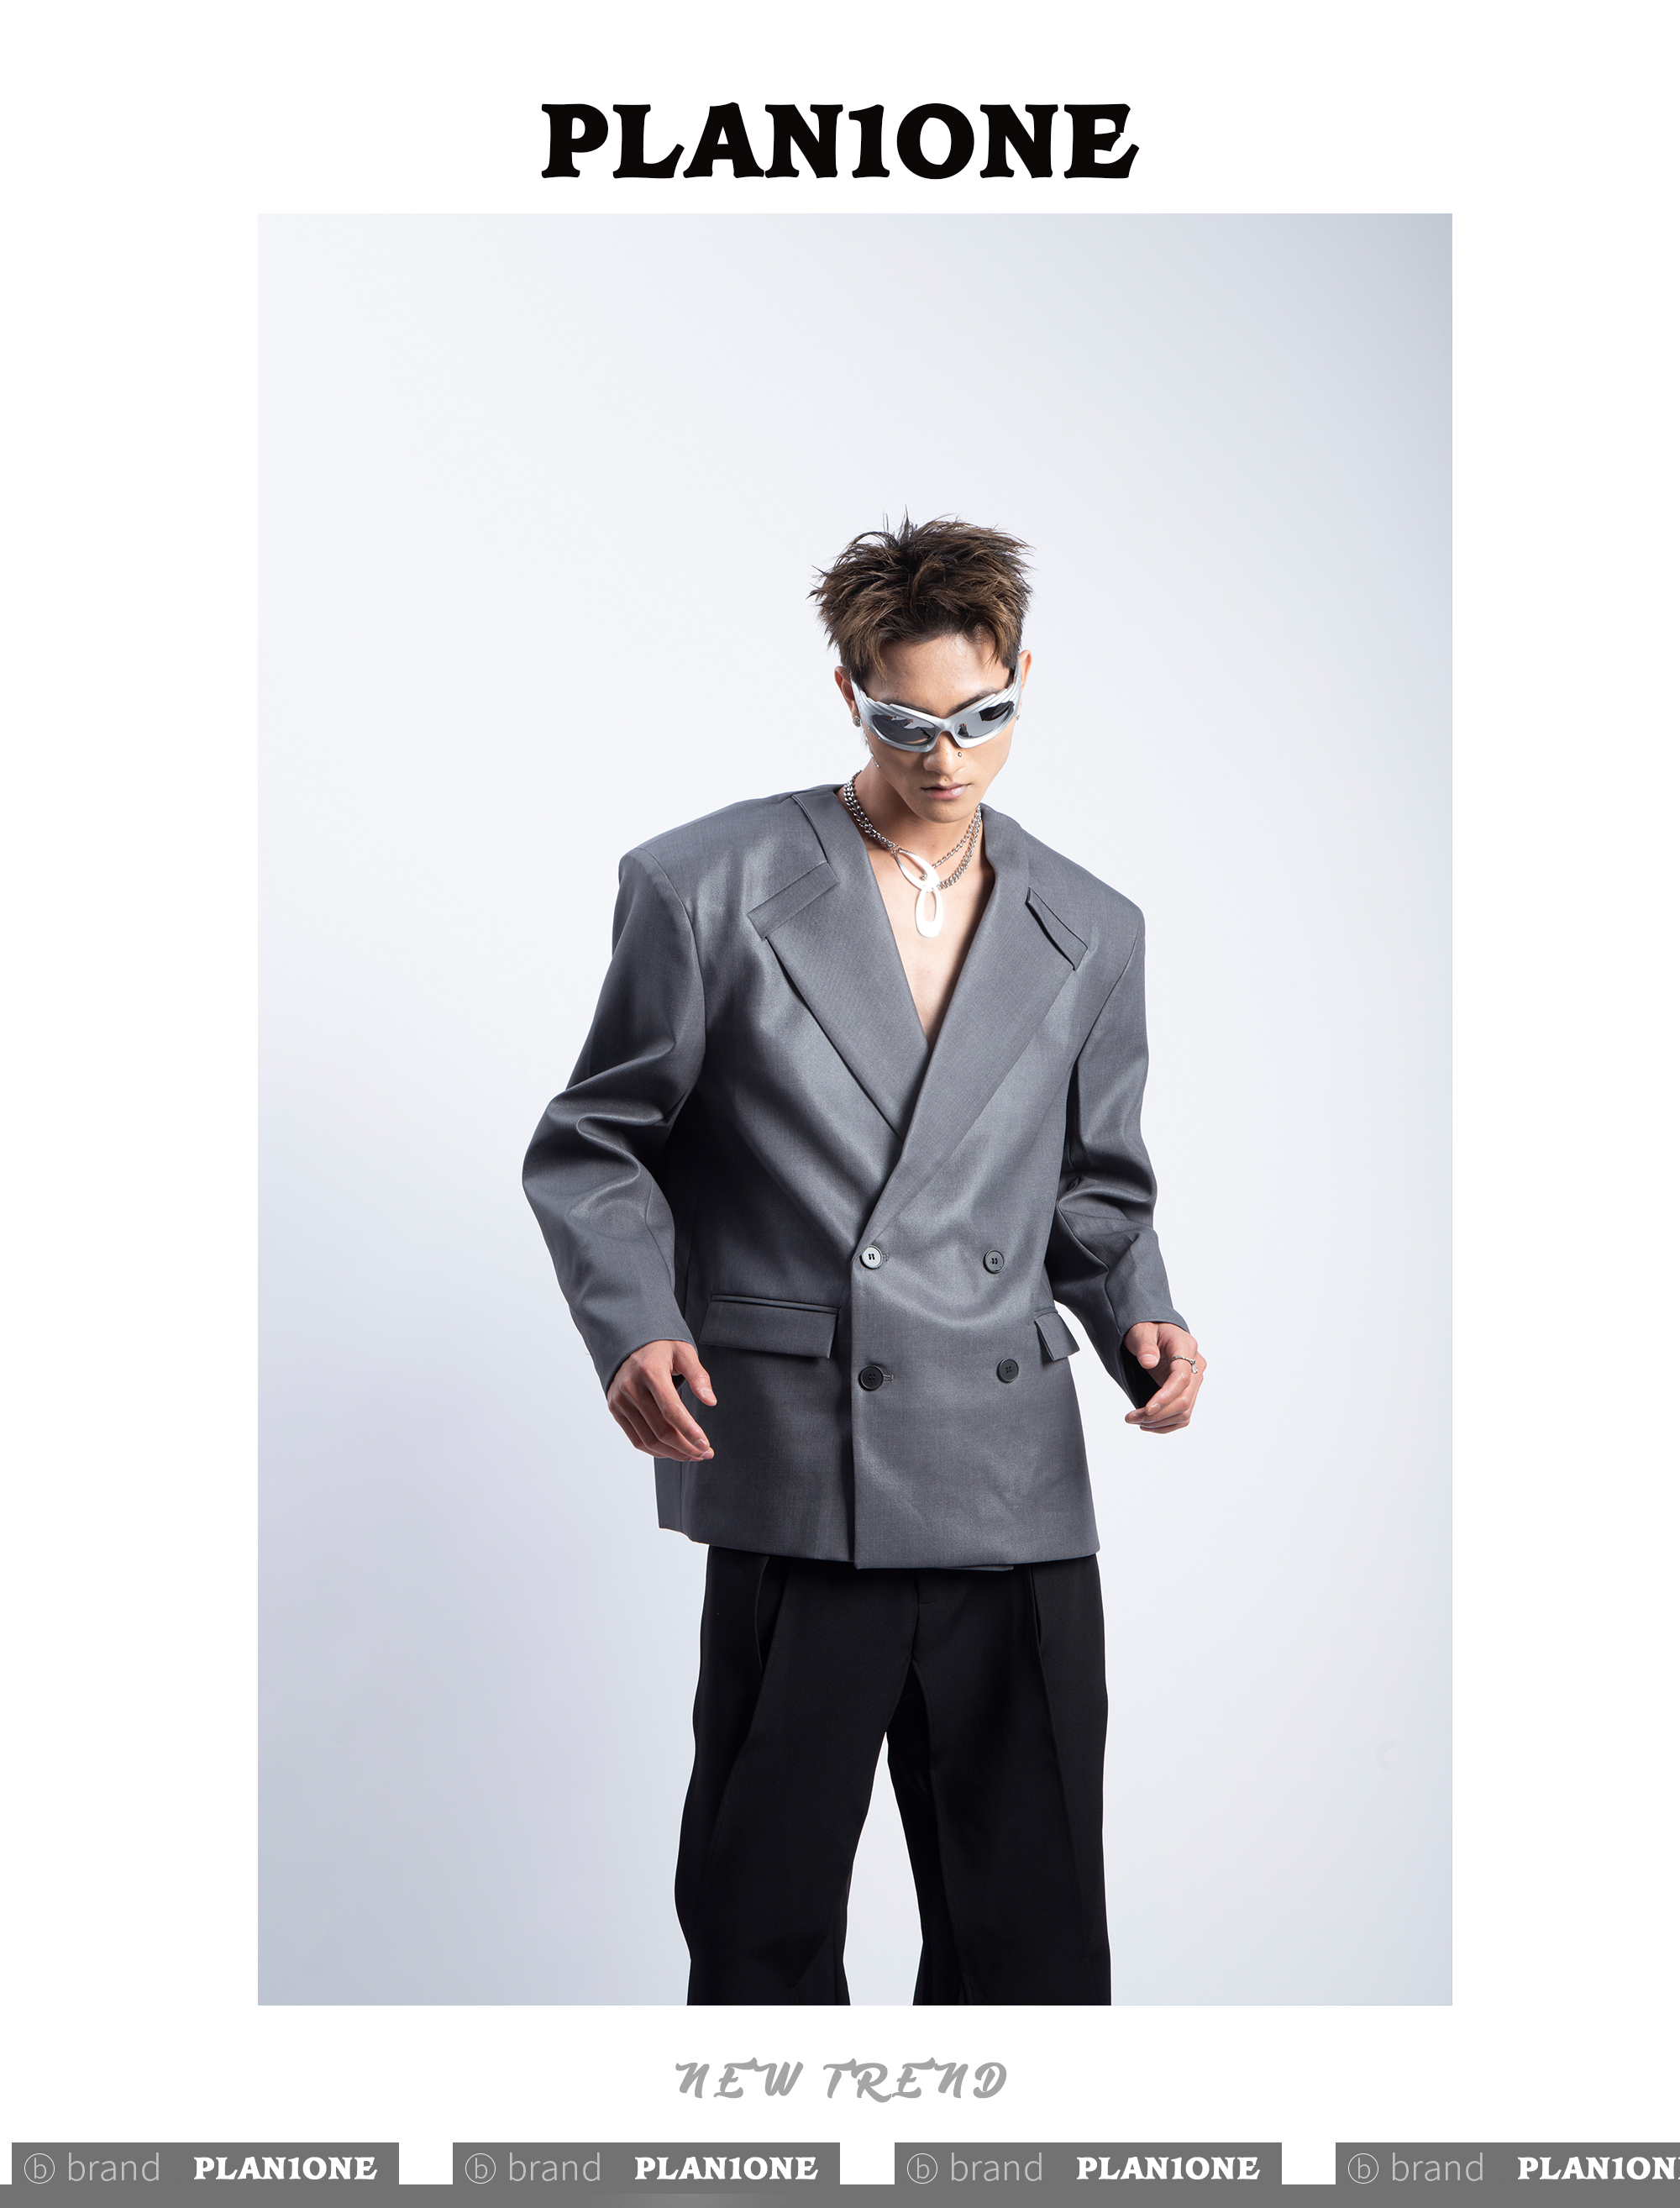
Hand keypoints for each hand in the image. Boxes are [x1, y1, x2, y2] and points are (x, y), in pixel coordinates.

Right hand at [606, 1340, 715, 1460]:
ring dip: (672, 1453)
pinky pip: (636, 1439)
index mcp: (650, 1371)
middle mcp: (631, 1388)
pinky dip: (655, 1450)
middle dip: (685, 1447)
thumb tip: (710, 1401)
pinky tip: (672, 1450)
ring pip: (648, 1440)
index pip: (671, 1410)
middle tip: (704, 1453)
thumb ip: (698, 1375)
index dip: (689, 1432)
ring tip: (691, 1454)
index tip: (705, 1445)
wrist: (628, 1341)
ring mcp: (620, 1400)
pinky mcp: (615, 1409)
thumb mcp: (683, 1351)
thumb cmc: (659, 1347)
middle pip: (660, 1429)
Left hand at [1122, 1321, 1204, 1433]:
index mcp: (1186, 1347)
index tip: (1147, 1409)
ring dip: (1160, 1422)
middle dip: (1158, 1414)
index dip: (1166, 1397)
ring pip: (1185, 1412)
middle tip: (1131, 1418)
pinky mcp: (1188, 1392)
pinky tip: (1148, 1424)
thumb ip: (1145, 1345)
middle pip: (1184, 1400)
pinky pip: (1183, 1415)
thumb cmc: (1148, 1329)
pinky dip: (1166, 1424)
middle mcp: (1196, 1366)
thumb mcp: (1141, 1331)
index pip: (1182, 1378)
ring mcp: (1194, 1381)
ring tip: (1135, 1421)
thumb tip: (1149, 1361)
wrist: (1155, 1331)